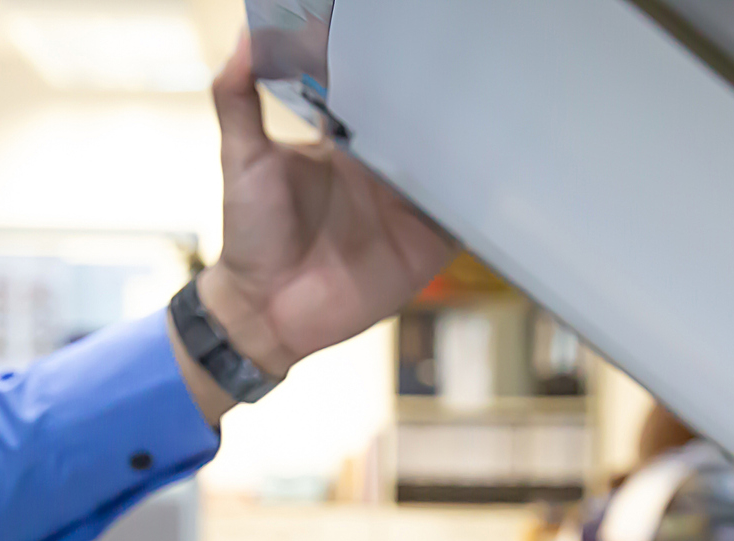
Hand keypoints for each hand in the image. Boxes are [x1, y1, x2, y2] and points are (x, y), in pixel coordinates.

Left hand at [173, 34, 456, 422]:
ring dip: (471, 144)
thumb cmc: (250, 234)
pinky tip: (496, 171)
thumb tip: (245, 37)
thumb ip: (237, 98)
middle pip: (427, 127)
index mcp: (347, 142)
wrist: (265, 311)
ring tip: (493, 108)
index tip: (414, 36)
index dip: (398, 70)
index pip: (383, 95)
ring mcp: (410, 206)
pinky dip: (482, 197)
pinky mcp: (429, 243)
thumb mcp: (241, 158)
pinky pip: (466, 215)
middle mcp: (384, 169)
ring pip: (454, 166)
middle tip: (468, 66)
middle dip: (447, 102)